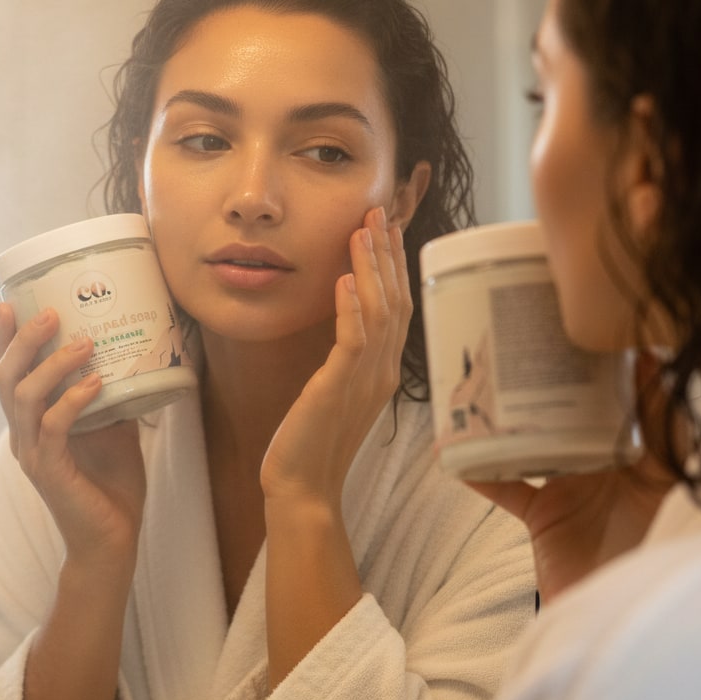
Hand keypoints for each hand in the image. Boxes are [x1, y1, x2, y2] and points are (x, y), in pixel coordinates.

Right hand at [0, 303, 145, 576]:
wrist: (113, 540)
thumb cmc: (111, 486)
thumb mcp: (113, 429)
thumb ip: (109, 398)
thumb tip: (129, 358)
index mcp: (30, 424)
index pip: (6, 374)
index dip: (3, 340)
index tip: (10, 302)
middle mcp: (23, 436)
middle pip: (6, 378)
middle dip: (24, 341)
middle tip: (51, 313)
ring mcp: (33, 455)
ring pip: (24, 398)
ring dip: (53, 365)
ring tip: (84, 342)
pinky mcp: (51, 473)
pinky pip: (54, 427)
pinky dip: (74, 400)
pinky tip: (97, 383)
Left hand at [260, 205, 409, 508]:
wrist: (304, 488)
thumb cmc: (312, 442)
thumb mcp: (334, 392)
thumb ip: (345, 359)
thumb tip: (345, 323)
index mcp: (383, 371)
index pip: (397, 307)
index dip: (394, 265)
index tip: (386, 227)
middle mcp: (381, 372)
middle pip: (395, 300)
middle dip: (386, 253)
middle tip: (379, 210)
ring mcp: (364, 380)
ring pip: (378, 313)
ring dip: (370, 268)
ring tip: (362, 229)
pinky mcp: (339, 389)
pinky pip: (352, 341)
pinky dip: (350, 307)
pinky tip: (343, 279)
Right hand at [468, 351, 675, 603]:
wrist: (606, 608)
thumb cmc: (640, 552)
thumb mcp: (659, 483)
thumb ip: (665, 437)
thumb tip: (657, 374)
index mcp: (636, 457)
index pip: (624, 404)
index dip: (612, 371)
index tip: (590, 335)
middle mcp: (601, 467)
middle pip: (572, 417)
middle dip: (552, 386)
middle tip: (530, 350)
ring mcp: (568, 490)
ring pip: (533, 444)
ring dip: (508, 423)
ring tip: (485, 389)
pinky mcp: (541, 515)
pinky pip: (505, 488)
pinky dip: (480, 474)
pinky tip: (454, 456)